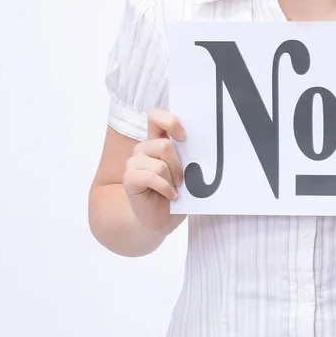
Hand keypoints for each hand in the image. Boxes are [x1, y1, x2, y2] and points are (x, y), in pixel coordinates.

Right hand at [123, 109, 186, 234]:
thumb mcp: (185, 171)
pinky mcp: (130, 178)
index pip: (155, 117)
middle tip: (181, 179)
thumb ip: (187, 155)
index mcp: (157, 141)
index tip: (184, 136)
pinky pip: (152, 177)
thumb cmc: (174, 192)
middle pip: (164, 145)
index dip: (169, 122)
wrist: (160, 219)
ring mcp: (134, 162)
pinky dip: (165, 188)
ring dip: (172, 179)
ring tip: (175, 188)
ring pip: (160, 163)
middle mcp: (144, 148)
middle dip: (178, 165)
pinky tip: (170, 196)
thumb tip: (205, 146)